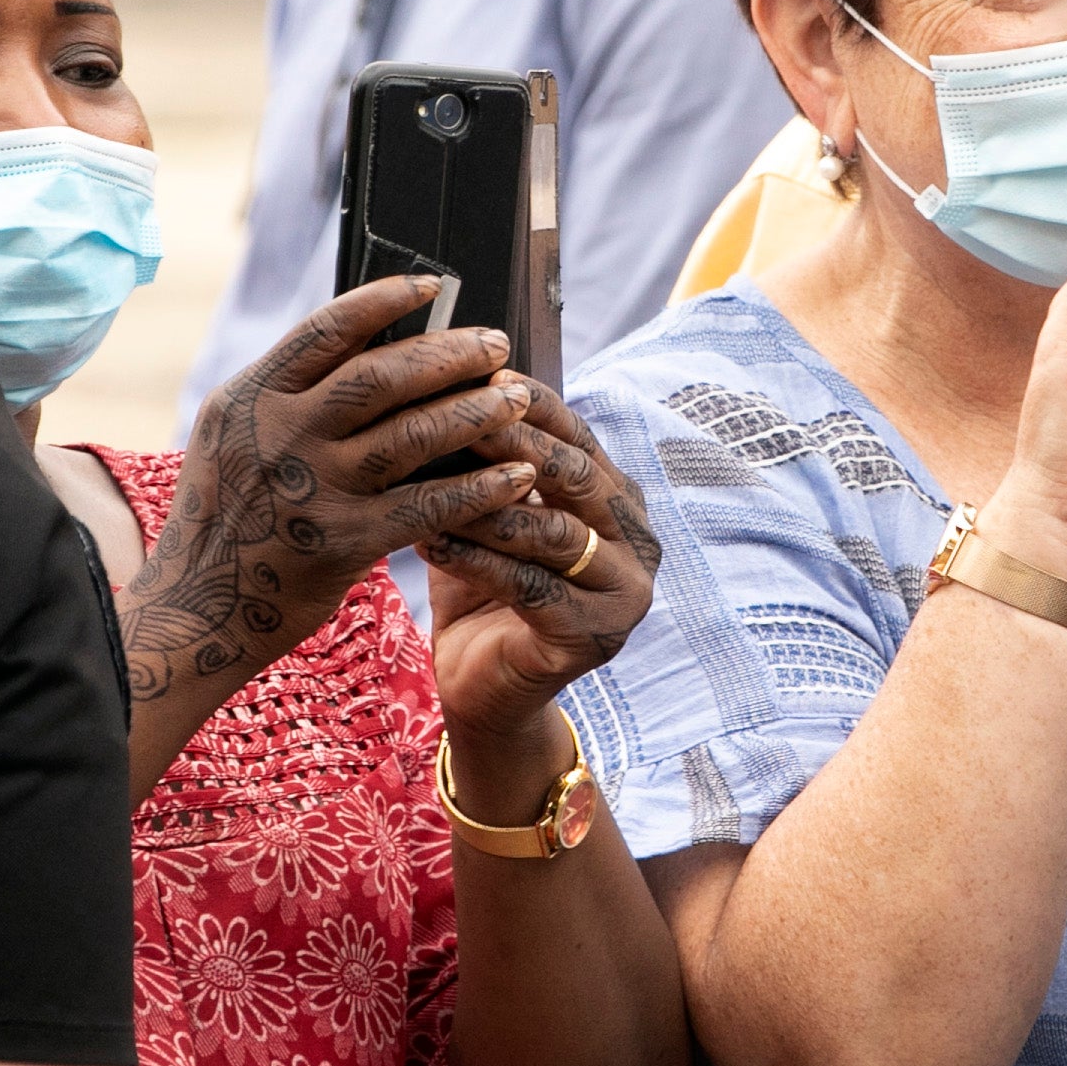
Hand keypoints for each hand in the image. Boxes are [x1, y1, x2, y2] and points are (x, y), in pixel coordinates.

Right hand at [129, 280, 558, 709]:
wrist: (194, 611)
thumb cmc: (227, 516)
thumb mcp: (234, 437)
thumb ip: (289, 394)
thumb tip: (371, 342)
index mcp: (250, 397)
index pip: (327, 330)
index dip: (386, 300)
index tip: (436, 286)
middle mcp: (278, 434)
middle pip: (381, 376)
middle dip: (449, 355)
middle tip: (497, 345)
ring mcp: (312, 488)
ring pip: (412, 434)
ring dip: (475, 411)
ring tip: (517, 397)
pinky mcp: (342, 542)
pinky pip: (426, 505)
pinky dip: (478, 488)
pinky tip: (517, 476)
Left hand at [427, 388, 660, 770]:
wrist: (485, 691)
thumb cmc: (481, 591)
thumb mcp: (489, 517)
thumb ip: (489, 465)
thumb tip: (449, 389)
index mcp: (619, 503)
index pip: (579, 437)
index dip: (533, 404)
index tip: (480, 375)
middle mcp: (637, 544)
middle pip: (574, 478)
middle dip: (513, 443)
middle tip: (457, 418)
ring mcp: (624, 594)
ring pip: (553, 533)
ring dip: (486, 506)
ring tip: (429, 482)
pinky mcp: (593, 638)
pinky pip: (529, 588)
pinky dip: (476, 561)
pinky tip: (430, 543)